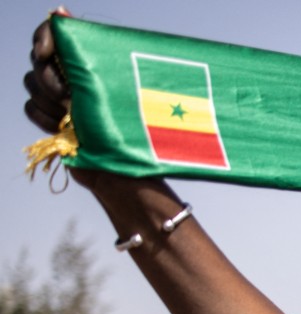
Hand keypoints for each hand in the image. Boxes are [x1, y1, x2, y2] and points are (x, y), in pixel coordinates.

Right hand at [25, 8, 104, 191]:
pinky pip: (30, 108)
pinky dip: (44, 118)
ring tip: (73, 118)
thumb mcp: (115, 83)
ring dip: (49, 102)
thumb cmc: (130, 127)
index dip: (44, 37)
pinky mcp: (52, 118)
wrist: (122, 170)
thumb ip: (88, 46)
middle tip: (71, 99)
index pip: (53, 32)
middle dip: (50, 80)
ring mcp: (60, 96)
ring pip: (31, 83)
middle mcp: (73, 74)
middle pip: (38, 60)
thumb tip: (58, 10)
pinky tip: (62, 128)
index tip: (45, 53)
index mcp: (90, 61)